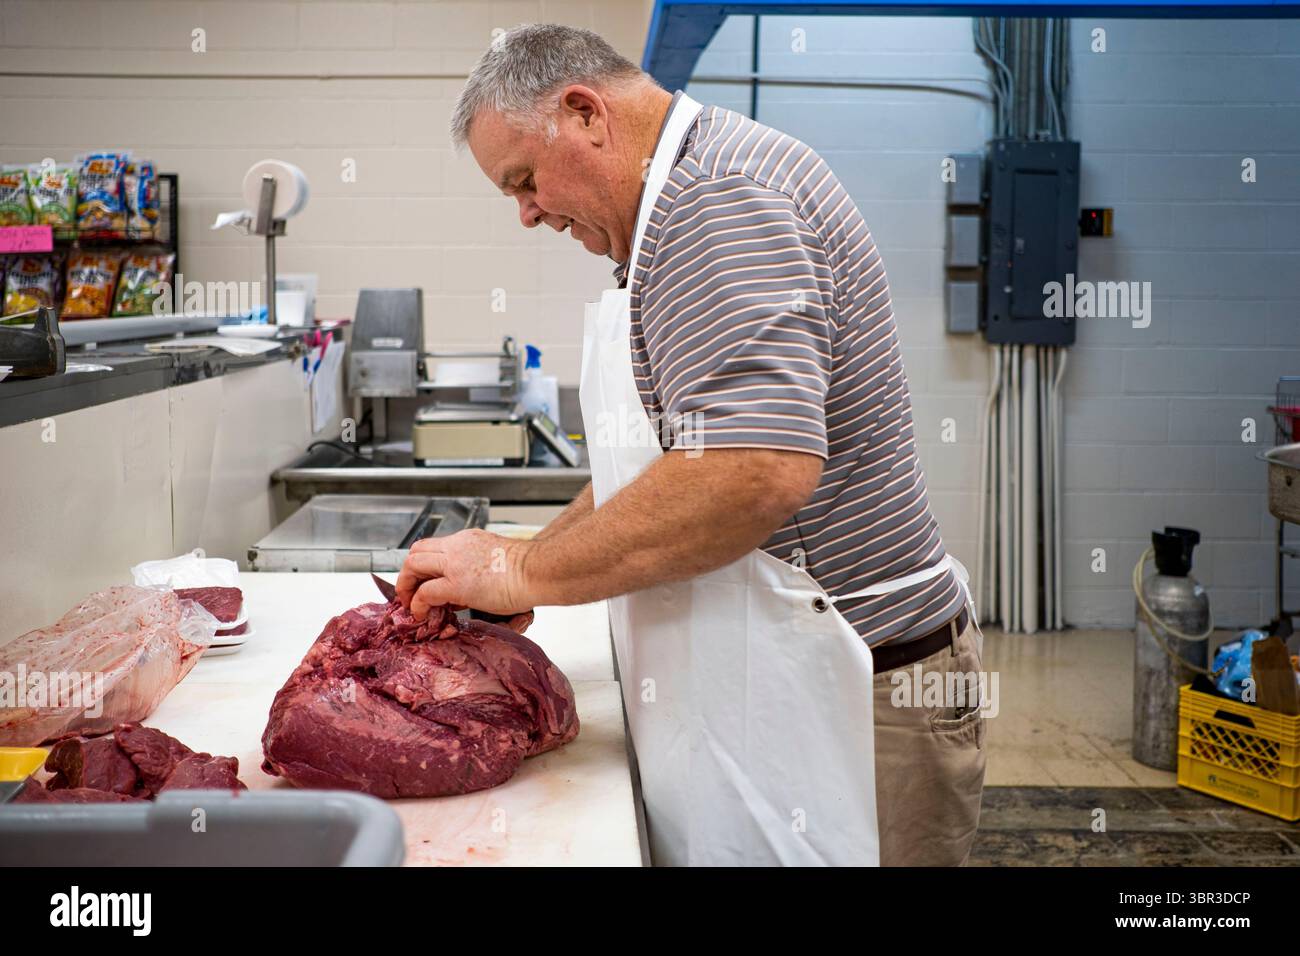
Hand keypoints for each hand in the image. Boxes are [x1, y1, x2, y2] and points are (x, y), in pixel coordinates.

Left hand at [395, 529, 533, 620]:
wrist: (538, 570)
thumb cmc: (529, 568)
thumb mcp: (496, 560)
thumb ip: (478, 570)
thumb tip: (468, 591)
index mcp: (467, 540)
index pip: (433, 546)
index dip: (422, 565)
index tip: (423, 581)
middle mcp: (457, 547)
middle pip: (416, 552)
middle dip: (407, 574)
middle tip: (409, 593)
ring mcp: (455, 565)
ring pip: (413, 566)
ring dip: (406, 586)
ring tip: (410, 604)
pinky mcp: (457, 585)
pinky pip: (425, 592)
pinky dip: (417, 603)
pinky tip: (422, 613)